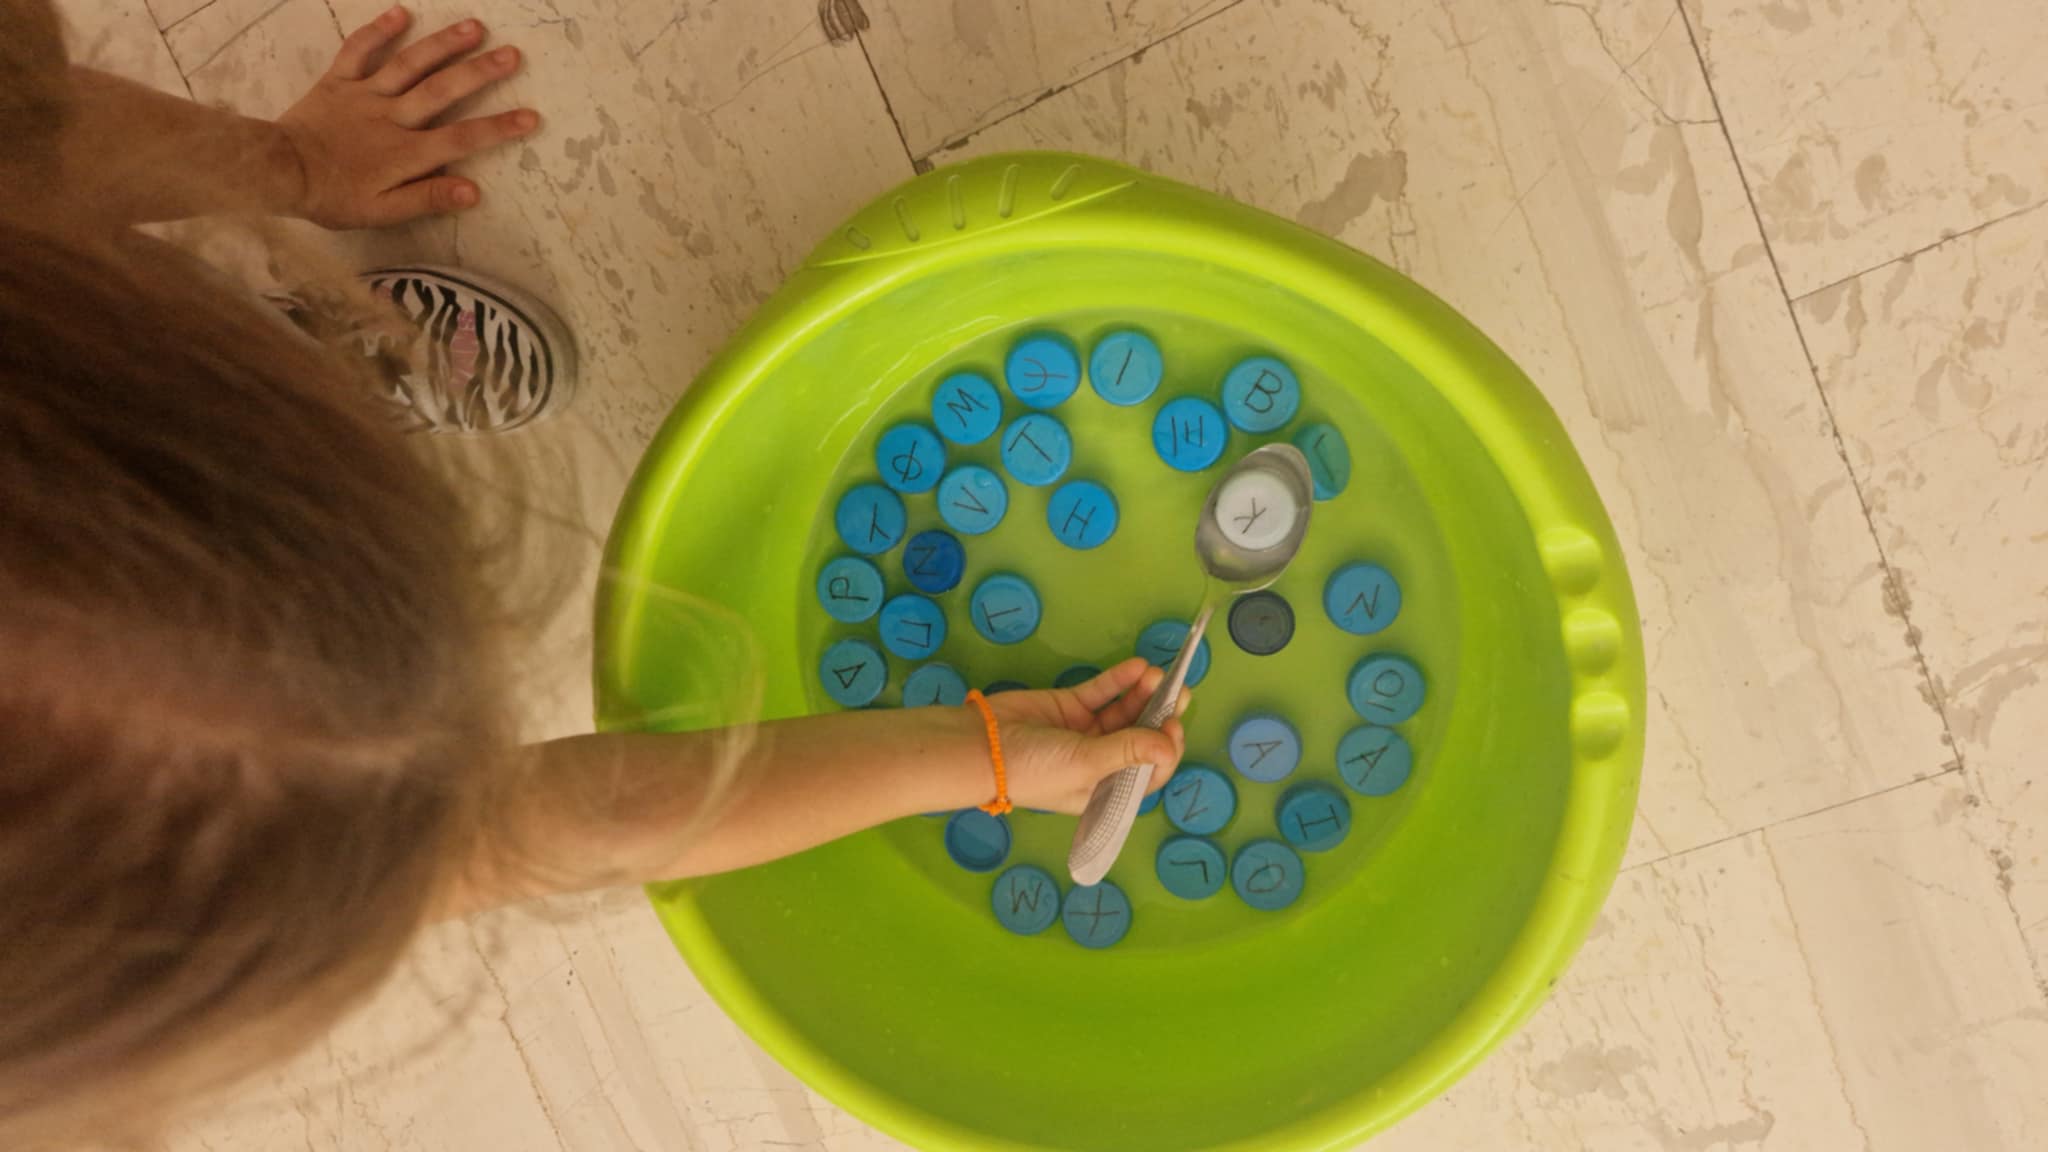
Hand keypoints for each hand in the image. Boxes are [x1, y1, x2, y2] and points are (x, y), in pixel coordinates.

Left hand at [276, 7, 537, 227]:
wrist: (277, 172)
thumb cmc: (332, 198)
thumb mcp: (382, 212)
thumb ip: (427, 199)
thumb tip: (473, 191)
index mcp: (406, 153)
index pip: (462, 139)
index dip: (498, 128)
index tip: (531, 116)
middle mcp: (392, 117)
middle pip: (443, 91)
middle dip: (480, 72)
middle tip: (512, 54)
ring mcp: (365, 95)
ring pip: (410, 64)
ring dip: (443, 44)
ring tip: (474, 26)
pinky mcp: (338, 81)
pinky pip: (359, 50)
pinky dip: (379, 31)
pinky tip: (402, 13)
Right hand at [986, 658, 1189, 813]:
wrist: (978, 746)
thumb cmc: (1034, 770)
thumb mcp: (1086, 765)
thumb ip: (1129, 751)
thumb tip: (1171, 748)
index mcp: (1105, 790)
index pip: (1148, 773)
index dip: (1165, 750)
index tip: (1173, 726)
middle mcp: (1099, 763)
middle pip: (1140, 737)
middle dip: (1161, 716)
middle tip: (1180, 693)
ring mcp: (1085, 732)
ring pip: (1123, 711)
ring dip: (1142, 695)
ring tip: (1158, 675)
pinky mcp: (1070, 706)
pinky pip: (1101, 692)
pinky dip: (1119, 681)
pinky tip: (1137, 668)